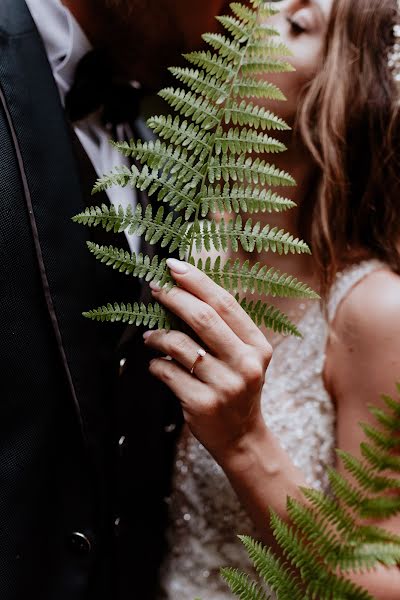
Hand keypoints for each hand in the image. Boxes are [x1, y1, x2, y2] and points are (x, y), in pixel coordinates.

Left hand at [143, 258, 271, 463]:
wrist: (240, 437)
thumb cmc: (237, 388)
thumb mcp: (244, 358)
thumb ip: (224, 330)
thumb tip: (185, 291)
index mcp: (257, 347)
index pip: (225, 304)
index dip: (197, 281)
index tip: (174, 266)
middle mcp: (246, 364)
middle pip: (203, 318)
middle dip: (173, 297)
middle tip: (155, 288)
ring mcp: (225, 386)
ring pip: (179, 346)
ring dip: (157, 336)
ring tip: (150, 337)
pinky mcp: (202, 404)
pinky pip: (167, 372)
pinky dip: (155, 364)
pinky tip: (156, 364)